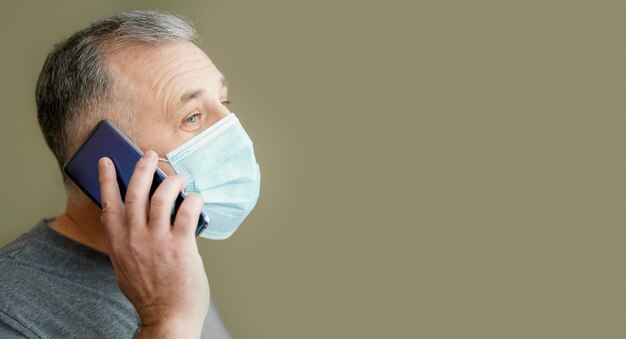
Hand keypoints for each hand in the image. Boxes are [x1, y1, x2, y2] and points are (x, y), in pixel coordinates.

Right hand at [98, 150, 209, 337]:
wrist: (167, 318)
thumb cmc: (150, 295)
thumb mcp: (126, 268)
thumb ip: (129, 244)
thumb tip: (139, 223)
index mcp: (119, 244)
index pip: (108, 204)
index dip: (107, 179)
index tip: (107, 161)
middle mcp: (134, 238)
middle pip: (135, 192)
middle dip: (142, 168)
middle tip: (150, 155)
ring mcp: (157, 241)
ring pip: (161, 196)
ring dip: (171, 180)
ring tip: (178, 176)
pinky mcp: (180, 245)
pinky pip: (187, 211)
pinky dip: (192, 198)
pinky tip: (196, 196)